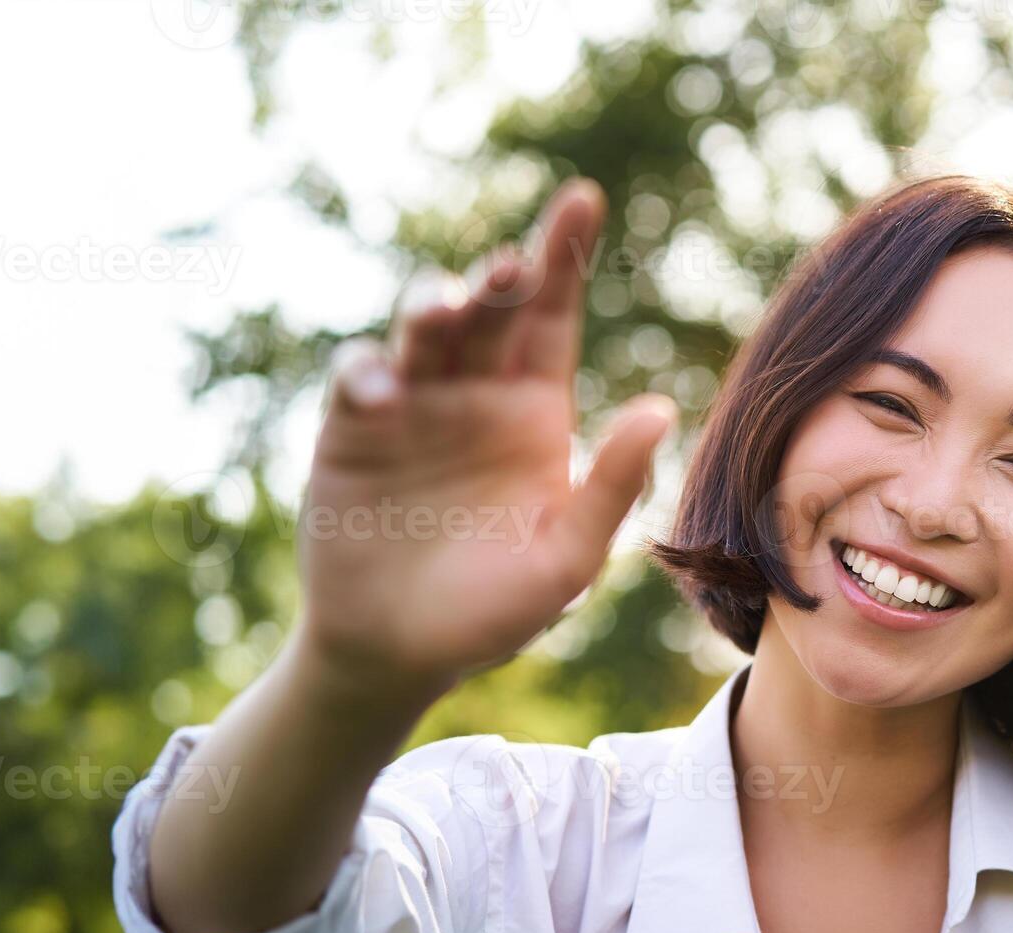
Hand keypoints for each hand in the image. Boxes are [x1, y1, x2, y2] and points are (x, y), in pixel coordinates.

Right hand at [299, 177, 674, 694]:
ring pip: (422, 326)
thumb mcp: (566, 558)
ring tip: (445, 309)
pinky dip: (369, 372)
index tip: (582, 198)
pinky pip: (358, 377)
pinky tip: (385, 393)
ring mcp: (411, 404)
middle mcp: (475, 393)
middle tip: (512, 266)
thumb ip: (611, 487)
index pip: (554, 317)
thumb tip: (661, 408)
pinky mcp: (351, 429)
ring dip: (431, 306)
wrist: (399, 654)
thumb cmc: (493, 612)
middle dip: (501, 275)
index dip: (565, 256)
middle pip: (490, 308)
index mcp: (535, 410)